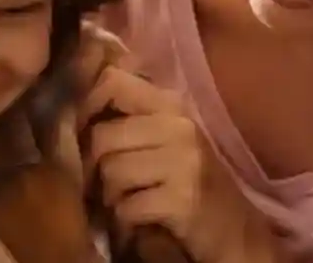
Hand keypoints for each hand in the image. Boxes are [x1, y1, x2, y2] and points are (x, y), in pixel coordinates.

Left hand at [79, 44, 211, 232]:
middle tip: (108, 186)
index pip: (112, 81)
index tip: (84, 134)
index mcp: (173, 106)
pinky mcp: (183, 199)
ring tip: (130, 203)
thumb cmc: (193, 184)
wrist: (238, 230)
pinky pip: (126, 207)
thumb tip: (75, 108)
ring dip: (112, 198)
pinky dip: (126, 221)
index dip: (86, 106)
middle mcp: (180, 127)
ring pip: (111, 172)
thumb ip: (132, 119)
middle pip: (101, 137)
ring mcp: (185, 162)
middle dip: (95, 169)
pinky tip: (141, 222)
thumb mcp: (168, 140)